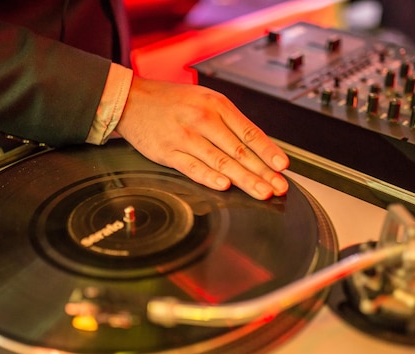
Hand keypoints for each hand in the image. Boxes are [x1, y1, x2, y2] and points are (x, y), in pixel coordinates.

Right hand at [115, 77, 289, 199]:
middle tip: (280, 187)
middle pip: (239, 150)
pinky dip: (209, 177)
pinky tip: (225, 186)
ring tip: (262, 192)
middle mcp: (203, 119)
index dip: (268, 151)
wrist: (132, 99)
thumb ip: (228, 122)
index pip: (249, 132)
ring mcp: (185, 137)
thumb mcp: (204, 100)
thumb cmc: (171, 102)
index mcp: (216, 105)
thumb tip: (255, 147)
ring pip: (220, 161)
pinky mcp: (168, 152)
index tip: (283, 166)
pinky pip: (192, 167)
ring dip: (244, 179)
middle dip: (263, 172)